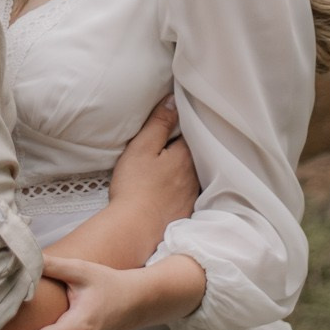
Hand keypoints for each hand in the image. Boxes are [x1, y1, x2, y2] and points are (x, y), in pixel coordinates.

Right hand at [108, 94, 199, 230]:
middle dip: (186, 146)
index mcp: (185, 155)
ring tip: (171, 164)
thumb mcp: (142, 147)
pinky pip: (189, 193)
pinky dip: (182, 188)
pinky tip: (172, 189)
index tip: (176, 120)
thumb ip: (159, 122)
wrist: (134, 229)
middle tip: (173, 141)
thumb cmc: (134, 186)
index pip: (191, 132)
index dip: (183, 124)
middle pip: (195, 153)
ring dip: (185, 168)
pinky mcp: (186, 212)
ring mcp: (192, 195)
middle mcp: (195, 175)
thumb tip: (173, 100)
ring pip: (193, 174)